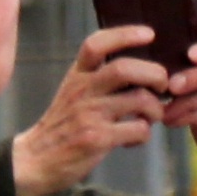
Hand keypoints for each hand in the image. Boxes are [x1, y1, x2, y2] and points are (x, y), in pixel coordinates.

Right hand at [10, 27, 171, 195]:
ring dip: (155, 109)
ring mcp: (89, 115)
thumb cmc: (61, 127)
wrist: (34, 161)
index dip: (125, 34)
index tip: (149, 34)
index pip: (96, 44)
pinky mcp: (97, 139)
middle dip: (154, 74)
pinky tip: (133, 139)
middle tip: (162, 86)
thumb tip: (140, 70)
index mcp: (76, 76)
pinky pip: (138, 129)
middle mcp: (82, 91)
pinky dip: (144, 134)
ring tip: (150, 118)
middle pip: (125, 68)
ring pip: (140, 100)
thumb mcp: (71, 94)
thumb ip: (97, 79)